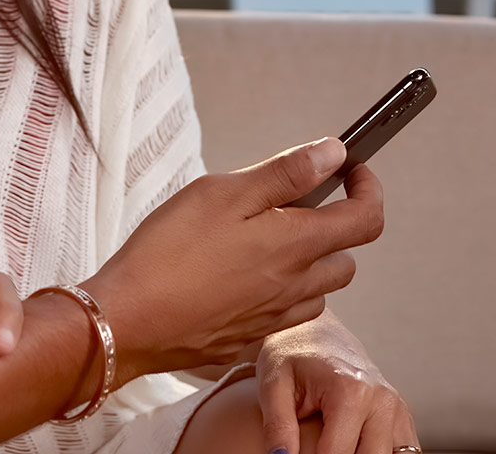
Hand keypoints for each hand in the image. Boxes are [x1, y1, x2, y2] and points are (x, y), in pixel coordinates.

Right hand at [81, 138, 384, 380]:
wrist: (126, 323)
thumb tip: (334, 154)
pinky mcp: (246, 341)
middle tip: (292, 206)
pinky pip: (282, 316)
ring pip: (317, 291)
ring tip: (262, 243)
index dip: (369, 189)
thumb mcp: (224, 193)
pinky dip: (279, 294)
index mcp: (295, 246)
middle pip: (346, 259)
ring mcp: (272, 319)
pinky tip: (238, 279)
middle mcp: (295, 288)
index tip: (353, 170)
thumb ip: (285, 174)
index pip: (366, 219)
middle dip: (334, 228)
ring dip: (307, 265)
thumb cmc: (168, 251)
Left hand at [257, 312, 416, 453]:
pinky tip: (355, 448)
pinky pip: (402, 452)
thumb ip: (278, 425)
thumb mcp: (273, 384)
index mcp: (351, 391)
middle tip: (313, 449)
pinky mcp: (402, 418)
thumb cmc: (290, 355)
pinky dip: (378, 453)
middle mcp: (382, 401)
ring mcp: (397, 410)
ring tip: (330, 445)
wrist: (314, 332)